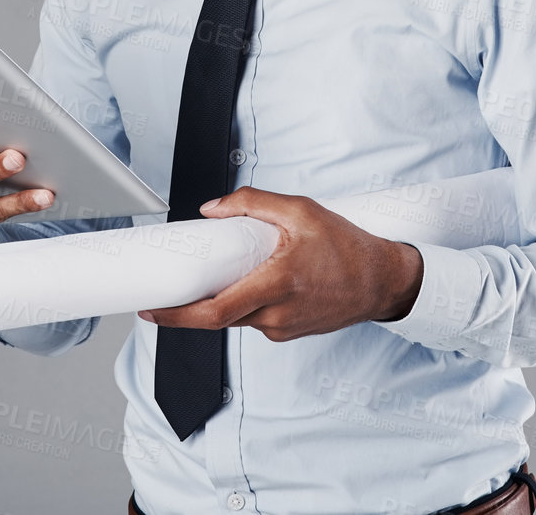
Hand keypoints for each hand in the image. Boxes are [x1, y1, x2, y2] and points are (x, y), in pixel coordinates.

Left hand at [136, 187, 423, 340]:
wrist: (383, 282)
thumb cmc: (348, 247)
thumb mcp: (301, 210)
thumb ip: (253, 203)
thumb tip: (213, 208)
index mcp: (276, 285)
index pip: (215, 312)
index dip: (178, 315)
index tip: (152, 310)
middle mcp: (277, 315)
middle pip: (218, 318)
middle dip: (190, 306)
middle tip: (167, 289)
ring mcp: (283, 329)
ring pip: (236, 318)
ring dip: (221, 300)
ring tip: (218, 273)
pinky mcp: (289, 333)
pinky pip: (254, 320)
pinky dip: (244, 302)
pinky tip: (250, 282)